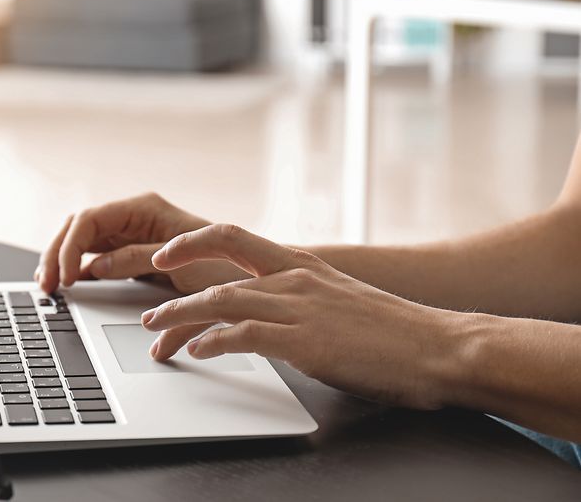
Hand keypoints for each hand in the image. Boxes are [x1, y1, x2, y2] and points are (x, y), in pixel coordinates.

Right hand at [36, 193, 248, 293]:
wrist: (254, 277)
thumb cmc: (225, 263)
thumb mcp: (179, 262)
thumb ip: (134, 259)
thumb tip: (94, 266)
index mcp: (143, 208)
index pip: (89, 220)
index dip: (69, 248)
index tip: (66, 277)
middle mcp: (133, 216)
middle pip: (78, 228)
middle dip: (56, 254)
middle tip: (46, 285)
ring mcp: (132, 234)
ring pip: (82, 241)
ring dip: (62, 261)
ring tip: (50, 286)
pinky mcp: (134, 253)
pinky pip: (97, 257)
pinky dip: (80, 270)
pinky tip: (70, 286)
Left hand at [142, 224, 461, 409]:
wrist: (438, 347)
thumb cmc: (392, 330)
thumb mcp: (336, 300)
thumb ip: (298, 298)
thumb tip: (264, 311)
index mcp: (301, 264)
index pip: (232, 237)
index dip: (191, 242)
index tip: (165, 254)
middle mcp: (294, 277)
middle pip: (215, 272)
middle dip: (173, 290)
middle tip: (147, 311)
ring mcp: (299, 306)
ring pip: (221, 301)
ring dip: (180, 317)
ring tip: (155, 333)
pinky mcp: (305, 340)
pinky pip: (244, 335)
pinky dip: (213, 341)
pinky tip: (197, 351)